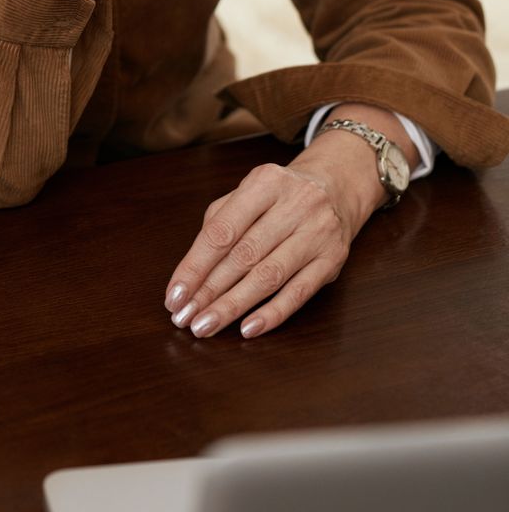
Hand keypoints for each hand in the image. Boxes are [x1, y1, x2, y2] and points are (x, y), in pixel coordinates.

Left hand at [162, 131, 394, 338]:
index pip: (221, 231)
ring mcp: (317, 232)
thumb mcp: (248, 193)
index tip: (175, 295)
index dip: (194, 266)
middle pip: (243, 256)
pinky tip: (248, 329)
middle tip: (185, 318)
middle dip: (209, 291)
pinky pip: (299, 292)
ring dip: (233, 306)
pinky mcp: (333, 259)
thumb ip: (219, 224)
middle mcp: (295, 204)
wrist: (336, 189)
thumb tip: (190, 274)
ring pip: (269, 276)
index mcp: (264, 182)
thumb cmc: (278, 197)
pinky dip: (272, 313)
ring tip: (206, 326)